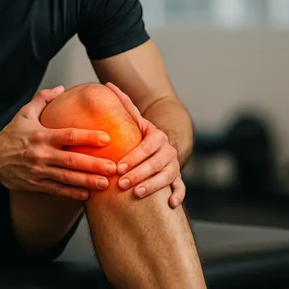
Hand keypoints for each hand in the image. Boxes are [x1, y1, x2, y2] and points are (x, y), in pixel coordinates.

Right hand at [0, 86, 117, 200]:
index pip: (69, 135)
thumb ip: (43, 99)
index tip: (107, 138)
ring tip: (106, 183)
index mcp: (41, 135)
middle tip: (114, 167)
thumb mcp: (25, 113)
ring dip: (88, 181)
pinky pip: (57, 190)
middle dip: (94, 164)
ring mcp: (39, 171)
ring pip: (67, 178)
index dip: (89, 137)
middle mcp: (41, 154)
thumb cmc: (11, 134)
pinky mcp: (35, 185)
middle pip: (72, 160)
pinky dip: (72, 193)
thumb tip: (61, 89)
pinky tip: (87, 194)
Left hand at [105, 83, 184, 208]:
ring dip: (153, 186)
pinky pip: (181, 188)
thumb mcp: (132, 120)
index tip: (119, 167)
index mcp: (156, 135)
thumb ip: (122, 105)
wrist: (156, 147)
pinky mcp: (177, 179)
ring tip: (137, 193)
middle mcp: (168, 150)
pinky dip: (178, 196)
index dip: (134, 157)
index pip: (147, 147)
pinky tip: (169, 204)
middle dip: (139, 174)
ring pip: (168, 176)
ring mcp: (174, 165)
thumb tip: (107, 84)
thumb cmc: (137, 135)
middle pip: (156, 163)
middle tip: (122, 183)